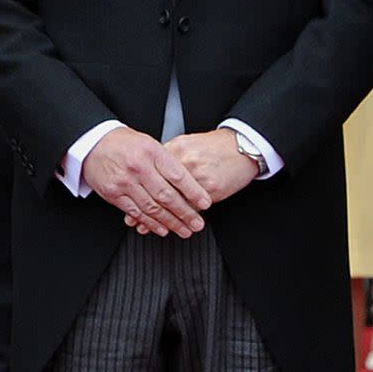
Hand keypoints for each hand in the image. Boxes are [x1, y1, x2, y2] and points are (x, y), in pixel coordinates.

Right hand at [82, 127, 211, 238]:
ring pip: (152, 208)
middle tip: (198, 223)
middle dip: (185, 213)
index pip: (178, 175)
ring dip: (171, 222)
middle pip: (167, 196)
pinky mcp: (114, 194)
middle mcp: (140, 168)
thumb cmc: (126, 142)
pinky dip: (151, 223)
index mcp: (152, 152)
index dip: (194, 191)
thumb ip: (168, 160)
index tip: (206, 202)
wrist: (94, 143)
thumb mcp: (150, 143)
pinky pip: (136, 213)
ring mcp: (126, 182)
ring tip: (184, 230)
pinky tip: (163, 229)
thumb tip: (190, 180)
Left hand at [127, 129, 257, 233]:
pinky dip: (184, 217)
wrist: (242, 146)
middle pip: (160, 189)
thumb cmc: (216, 146)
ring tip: (154, 227)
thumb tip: (149, 172)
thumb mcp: (190, 144)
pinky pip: (194, 207)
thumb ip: (170, 157)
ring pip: (176, 201)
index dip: (139, 190)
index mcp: (177, 148)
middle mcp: (186, 161)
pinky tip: (178, 224)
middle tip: (135, 221)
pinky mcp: (211, 188)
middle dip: (146, 208)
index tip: (130, 202)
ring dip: (164, 217)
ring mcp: (198, 176)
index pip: (152, 171)